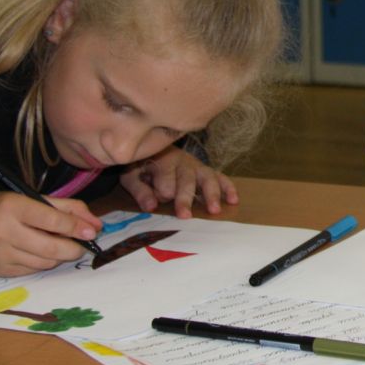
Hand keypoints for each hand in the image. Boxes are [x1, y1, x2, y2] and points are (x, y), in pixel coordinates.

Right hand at [0, 192, 102, 276]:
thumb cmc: (9, 209)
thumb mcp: (36, 200)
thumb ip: (69, 209)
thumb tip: (96, 225)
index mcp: (13, 207)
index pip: (51, 220)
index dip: (75, 227)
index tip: (92, 232)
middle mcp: (2, 232)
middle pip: (50, 248)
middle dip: (73, 249)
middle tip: (83, 246)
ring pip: (44, 263)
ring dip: (60, 257)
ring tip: (62, 247)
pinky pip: (32, 271)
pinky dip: (44, 263)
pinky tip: (42, 253)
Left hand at [120, 147, 238, 217]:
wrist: (153, 149)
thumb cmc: (141, 166)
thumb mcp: (131, 176)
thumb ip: (139, 190)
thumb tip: (151, 206)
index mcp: (162, 161)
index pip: (165, 180)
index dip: (161, 191)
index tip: (156, 200)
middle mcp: (183, 162)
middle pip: (186, 180)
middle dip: (185, 198)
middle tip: (185, 216)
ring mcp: (197, 166)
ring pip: (207, 178)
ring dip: (211, 194)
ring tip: (214, 210)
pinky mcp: (206, 170)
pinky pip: (220, 177)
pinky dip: (228, 187)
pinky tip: (234, 200)